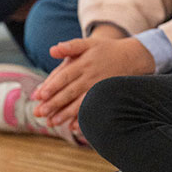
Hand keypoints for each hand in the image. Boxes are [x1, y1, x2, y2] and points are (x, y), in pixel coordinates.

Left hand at [31, 34, 154, 126]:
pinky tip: (73, 127)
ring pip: (80, 103)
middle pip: (70, 92)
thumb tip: (51, 50)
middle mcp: (91, 77)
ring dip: (66, 114)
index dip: (51, 86)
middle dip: (54, 104)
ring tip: (52, 123)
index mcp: (84, 63)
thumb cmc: (105, 50)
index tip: (39, 96)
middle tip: (39, 113)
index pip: (64, 76)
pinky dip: (84, 119)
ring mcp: (99, 88)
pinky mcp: (106, 97)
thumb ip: (70, 46)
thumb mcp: (89, 43)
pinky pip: (94, 109)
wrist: (131, 57)